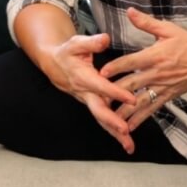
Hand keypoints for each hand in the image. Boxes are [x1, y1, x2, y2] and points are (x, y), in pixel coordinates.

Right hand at [46, 33, 137, 152]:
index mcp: (83, 77)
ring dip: (114, 134)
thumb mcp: (77, 43)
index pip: (101, 87)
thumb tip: (105, 39)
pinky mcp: (93, 105)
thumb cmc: (68, 52)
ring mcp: (89, 101)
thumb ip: (91, 42)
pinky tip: (126, 142)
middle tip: (125, 131)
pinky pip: (103, 120)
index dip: (115, 93)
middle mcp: (86, 93)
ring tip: (129, 146)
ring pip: (102, 120)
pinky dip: (114, 132)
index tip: (131, 99)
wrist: (55, 65)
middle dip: (112, 122)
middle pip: (99, 110)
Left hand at [99, 8, 186, 131]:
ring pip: (139, 101)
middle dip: (112, 92)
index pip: (130, 62)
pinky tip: (129, 127)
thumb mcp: (168, 29)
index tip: (100, 72)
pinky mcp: (168, 96)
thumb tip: (129, 11)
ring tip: (107, 118)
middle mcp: (156, 73)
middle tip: (96, 98)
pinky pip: (151, 109)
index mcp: (154, 55)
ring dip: (123, 110)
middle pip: (130, 84)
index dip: (115, 67)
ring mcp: (162, 87)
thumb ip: (146, 23)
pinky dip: (140, 118)